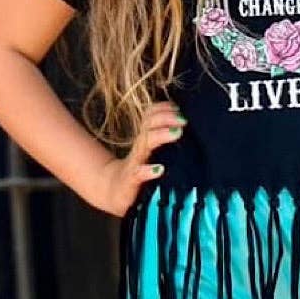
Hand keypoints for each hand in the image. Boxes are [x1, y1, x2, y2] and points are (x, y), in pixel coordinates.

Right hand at [90, 100, 184, 216]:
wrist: (114, 191)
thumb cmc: (139, 171)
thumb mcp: (150, 153)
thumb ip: (163, 140)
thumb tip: (185, 129)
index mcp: (145, 139)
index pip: (150, 116)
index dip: (162, 108)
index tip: (178, 107)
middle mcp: (140, 147)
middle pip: (149, 126)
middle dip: (165, 118)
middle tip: (183, 119)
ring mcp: (135, 163)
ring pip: (145, 143)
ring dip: (161, 135)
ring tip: (177, 132)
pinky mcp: (131, 180)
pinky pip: (138, 173)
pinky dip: (148, 171)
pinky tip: (160, 169)